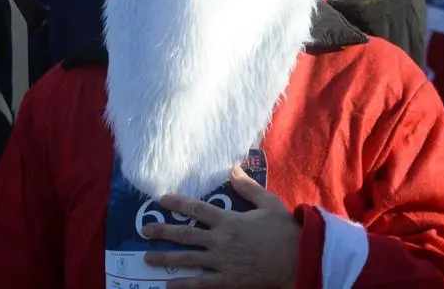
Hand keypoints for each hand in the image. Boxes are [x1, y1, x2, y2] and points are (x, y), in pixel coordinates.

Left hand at [142, 166, 299, 288]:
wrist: (298, 258)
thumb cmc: (284, 230)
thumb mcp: (267, 202)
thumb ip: (247, 187)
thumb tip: (233, 168)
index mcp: (229, 220)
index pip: (197, 209)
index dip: (178, 203)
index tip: (161, 199)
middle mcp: (220, 240)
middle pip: (186, 234)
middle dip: (163, 231)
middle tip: (145, 230)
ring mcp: (222, 262)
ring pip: (188, 259)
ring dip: (166, 258)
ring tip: (147, 257)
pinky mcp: (228, 280)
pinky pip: (201, 284)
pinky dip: (183, 285)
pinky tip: (168, 285)